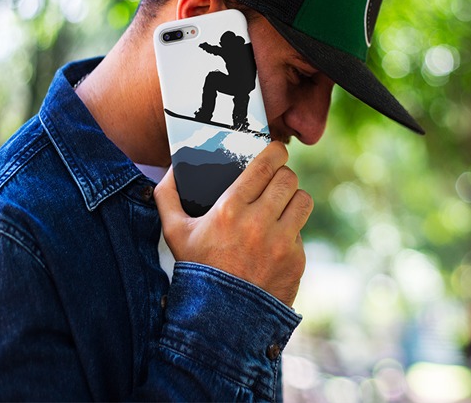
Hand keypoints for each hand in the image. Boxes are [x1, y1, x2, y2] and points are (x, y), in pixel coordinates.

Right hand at [154, 142, 311, 306]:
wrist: (220, 320)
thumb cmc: (197, 270)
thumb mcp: (174, 233)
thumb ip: (167, 197)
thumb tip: (171, 169)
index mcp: (230, 209)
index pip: (266, 165)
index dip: (276, 152)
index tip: (276, 151)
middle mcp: (259, 223)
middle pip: (288, 179)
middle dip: (283, 175)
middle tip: (276, 180)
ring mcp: (281, 243)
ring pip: (303, 200)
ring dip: (293, 199)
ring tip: (282, 205)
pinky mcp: (296, 260)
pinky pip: (301, 232)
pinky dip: (291, 232)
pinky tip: (276, 240)